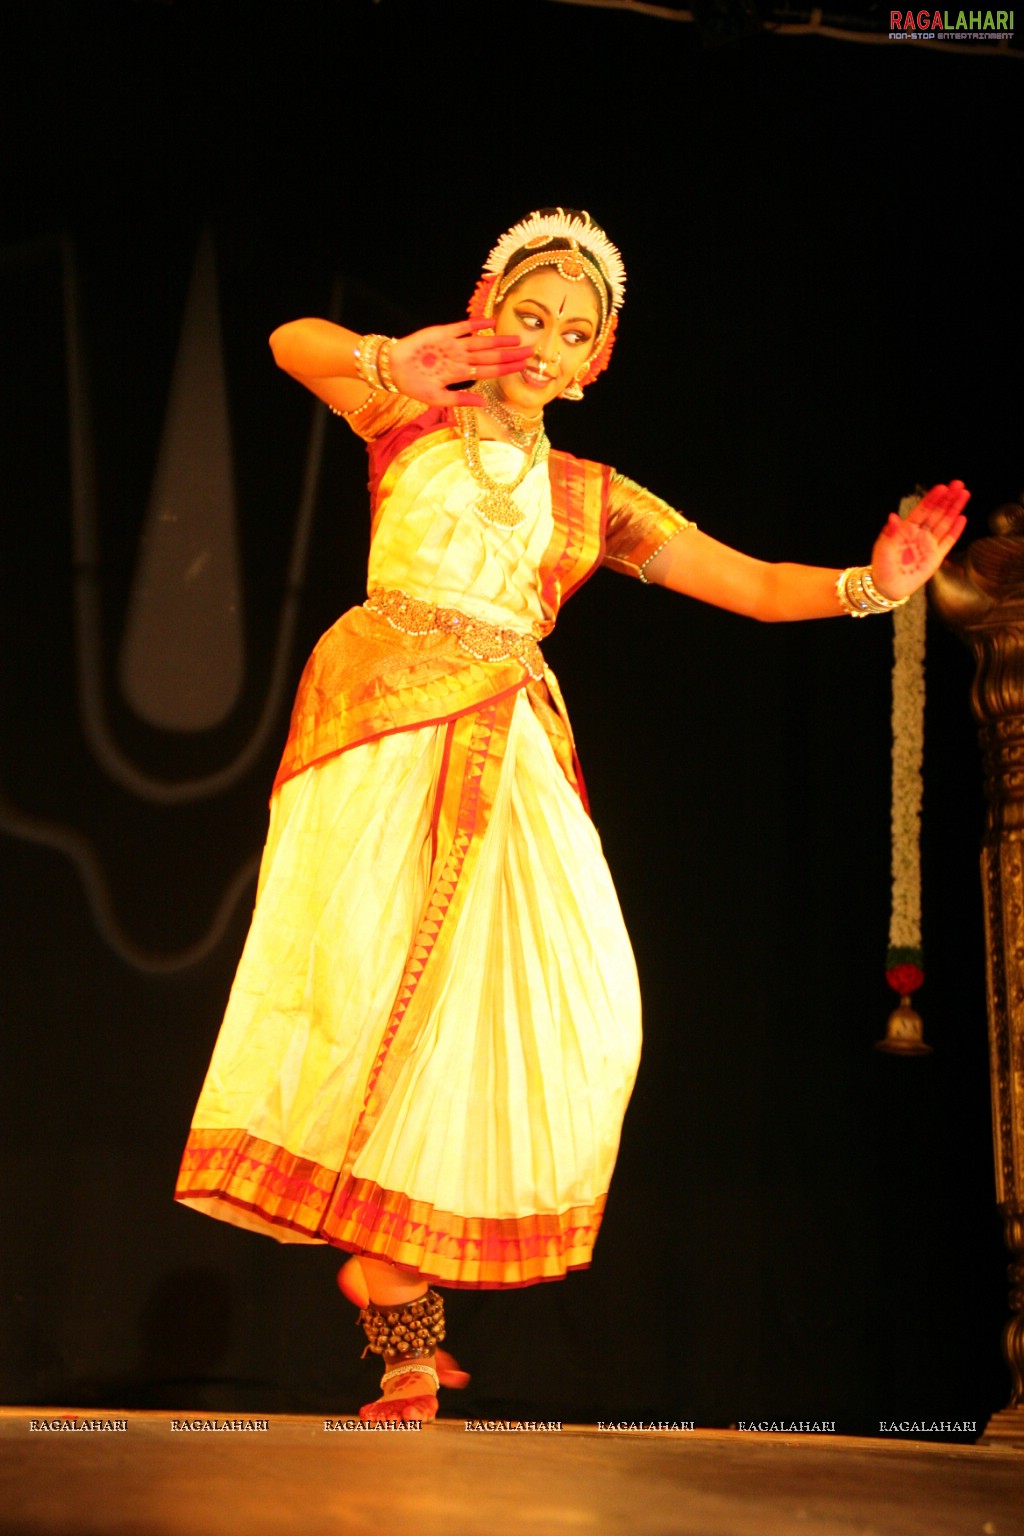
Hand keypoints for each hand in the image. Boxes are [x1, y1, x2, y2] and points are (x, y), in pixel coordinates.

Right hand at [386, 318, 531, 406]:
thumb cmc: (413, 385)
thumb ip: (460, 399)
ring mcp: (453, 345)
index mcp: (460, 373)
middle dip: (511, 355)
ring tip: (517, 339)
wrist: (393, 368)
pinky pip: (463, 327)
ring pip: (481, 342)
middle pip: (491, 356)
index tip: (524, 367)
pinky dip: (477, 325)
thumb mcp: (436, 399)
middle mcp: (460, 358)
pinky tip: (491, 323)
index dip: (507, 368)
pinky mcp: (442, 333)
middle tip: (531, 352)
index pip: (490, 370)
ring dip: (499, 341)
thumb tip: (484, 403)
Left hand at [870, 480, 969, 599]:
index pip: (923, 510)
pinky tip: (962, 518)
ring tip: (964, 494)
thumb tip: (893, 516)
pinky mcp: (936, 557)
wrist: (888, 587)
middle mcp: (920, 534)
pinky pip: (948, 541)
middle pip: (937, 513)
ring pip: (945, 523)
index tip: (942, 487)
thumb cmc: (882, 566)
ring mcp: (929, 544)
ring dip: (955, 509)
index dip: (932, 498)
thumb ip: (889, 532)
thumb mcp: (883, 548)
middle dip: (948, 498)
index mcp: (907, 529)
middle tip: (958, 484)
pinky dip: (956, 530)